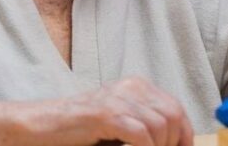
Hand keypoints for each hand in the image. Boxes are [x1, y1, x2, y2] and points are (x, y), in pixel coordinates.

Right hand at [65, 76, 193, 145]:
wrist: (42, 125)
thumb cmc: (81, 130)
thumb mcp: (119, 125)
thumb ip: (143, 129)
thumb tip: (172, 144)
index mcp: (137, 86)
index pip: (176, 108)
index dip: (185, 134)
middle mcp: (131, 87)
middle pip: (173, 115)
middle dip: (174, 143)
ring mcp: (118, 98)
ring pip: (160, 126)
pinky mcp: (106, 114)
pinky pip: (140, 134)